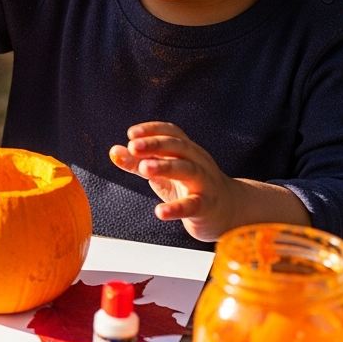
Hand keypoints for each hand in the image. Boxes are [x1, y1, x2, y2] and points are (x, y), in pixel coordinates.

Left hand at [109, 121, 237, 241]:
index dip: (153, 130)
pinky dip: (176, 208)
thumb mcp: (162, 173)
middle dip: (155, 144)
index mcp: (187, 150)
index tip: (132, 133)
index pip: (172, 132)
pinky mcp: (206, 206)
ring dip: (165, 167)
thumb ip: (138, 163)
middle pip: (179, 146)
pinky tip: (160, 211)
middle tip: (134, 146)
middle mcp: (197, 161)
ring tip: (144, 168)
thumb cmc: (191, 187)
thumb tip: (114, 151)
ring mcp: (204, 182)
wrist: (229, 211)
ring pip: (188, 170)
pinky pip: (193, 204)